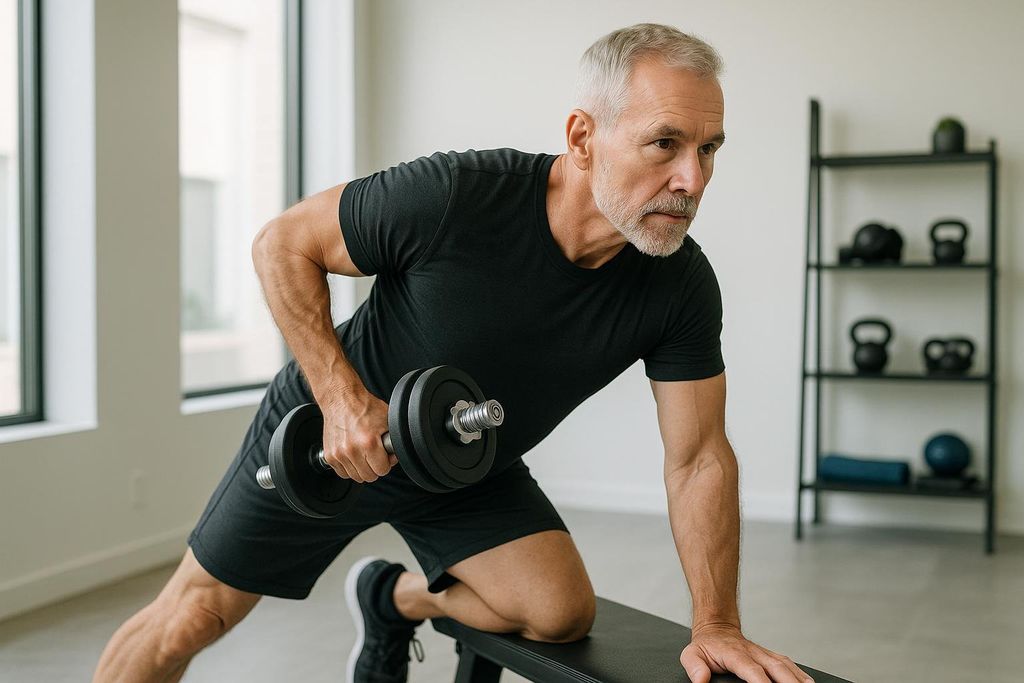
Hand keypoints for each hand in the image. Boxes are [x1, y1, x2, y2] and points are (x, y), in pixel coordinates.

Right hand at [320, 386, 395, 482]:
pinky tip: (353, 455)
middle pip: (369, 476)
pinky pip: (342, 473)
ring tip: (363, 453)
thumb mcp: (387, 419)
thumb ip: (393, 440)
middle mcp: (352, 450)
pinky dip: (349, 467)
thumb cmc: (364, 407)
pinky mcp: (329, 455)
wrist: (341, 399)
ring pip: (355, 477)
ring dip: (361, 468)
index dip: (386, 463)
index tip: (385, 455)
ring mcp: (339, 454)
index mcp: (368, 442)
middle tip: (374, 454)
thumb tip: (394, 455)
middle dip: (375, 467)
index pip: (382, 470)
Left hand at [680, 624, 813, 682]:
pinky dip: (800, 674)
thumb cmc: (706, 646)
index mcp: (735, 654)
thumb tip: (700, 681)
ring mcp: (765, 654)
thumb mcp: (691, 655)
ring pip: (786, 666)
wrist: (716, 628)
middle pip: (776, 668)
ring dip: (798, 679)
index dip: (761, 682)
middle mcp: (754, 653)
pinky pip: (789, 665)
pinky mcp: (771, 657)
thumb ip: (695, 668)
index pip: (752, 670)